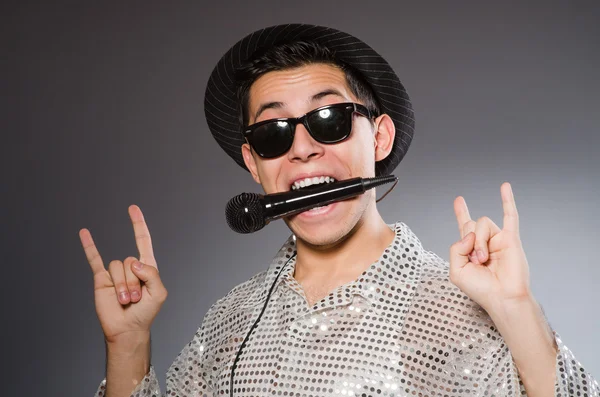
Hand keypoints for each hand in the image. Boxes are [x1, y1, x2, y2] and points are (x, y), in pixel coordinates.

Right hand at [79, 205, 166, 344]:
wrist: (128, 329)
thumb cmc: (146, 312)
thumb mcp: (159, 293)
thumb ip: (152, 275)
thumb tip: (134, 262)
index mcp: (147, 267)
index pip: (143, 241)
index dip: (138, 225)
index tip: (133, 208)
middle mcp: (130, 267)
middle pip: (130, 260)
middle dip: (133, 282)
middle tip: (136, 299)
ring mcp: (115, 273)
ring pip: (116, 267)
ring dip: (122, 287)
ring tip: (125, 301)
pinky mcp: (101, 279)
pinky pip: (94, 259)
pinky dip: (89, 245)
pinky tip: (84, 232)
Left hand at [449, 182, 530, 312]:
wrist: (502, 297)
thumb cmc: (481, 289)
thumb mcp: (456, 271)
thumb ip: (456, 249)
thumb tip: (471, 234)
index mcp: (470, 249)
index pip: (465, 227)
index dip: (461, 213)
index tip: (459, 200)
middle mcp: (484, 241)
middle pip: (470, 225)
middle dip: (470, 242)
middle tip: (477, 260)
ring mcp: (498, 239)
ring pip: (483, 224)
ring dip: (480, 241)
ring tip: (484, 259)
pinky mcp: (511, 239)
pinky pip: (510, 215)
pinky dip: (507, 200)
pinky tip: (505, 186)